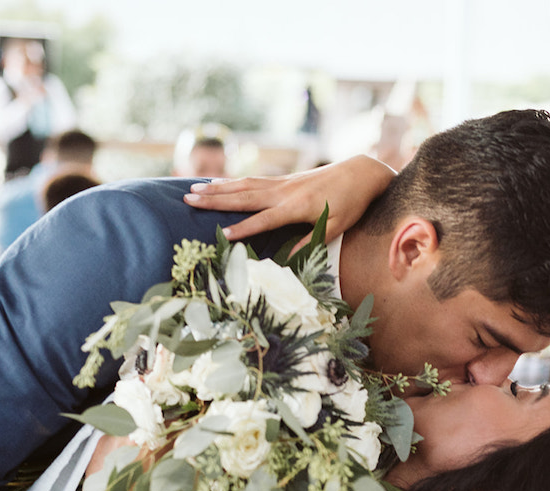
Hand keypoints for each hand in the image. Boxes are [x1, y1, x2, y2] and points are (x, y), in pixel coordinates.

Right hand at [182, 155, 395, 248]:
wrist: (360, 173)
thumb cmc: (351, 205)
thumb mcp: (335, 228)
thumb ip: (309, 241)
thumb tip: (286, 258)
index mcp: (297, 207)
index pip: (265, 219)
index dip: (245, 228)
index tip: (224, 234)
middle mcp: (285, 192)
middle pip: (244, 196)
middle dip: (216, 199)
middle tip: (189, 199)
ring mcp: (282, 182)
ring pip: (244, 184)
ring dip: (217, 188)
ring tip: (193, 189)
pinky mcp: (283, 178)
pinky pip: (252, 180)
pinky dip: (232, 181)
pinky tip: (216, 182)